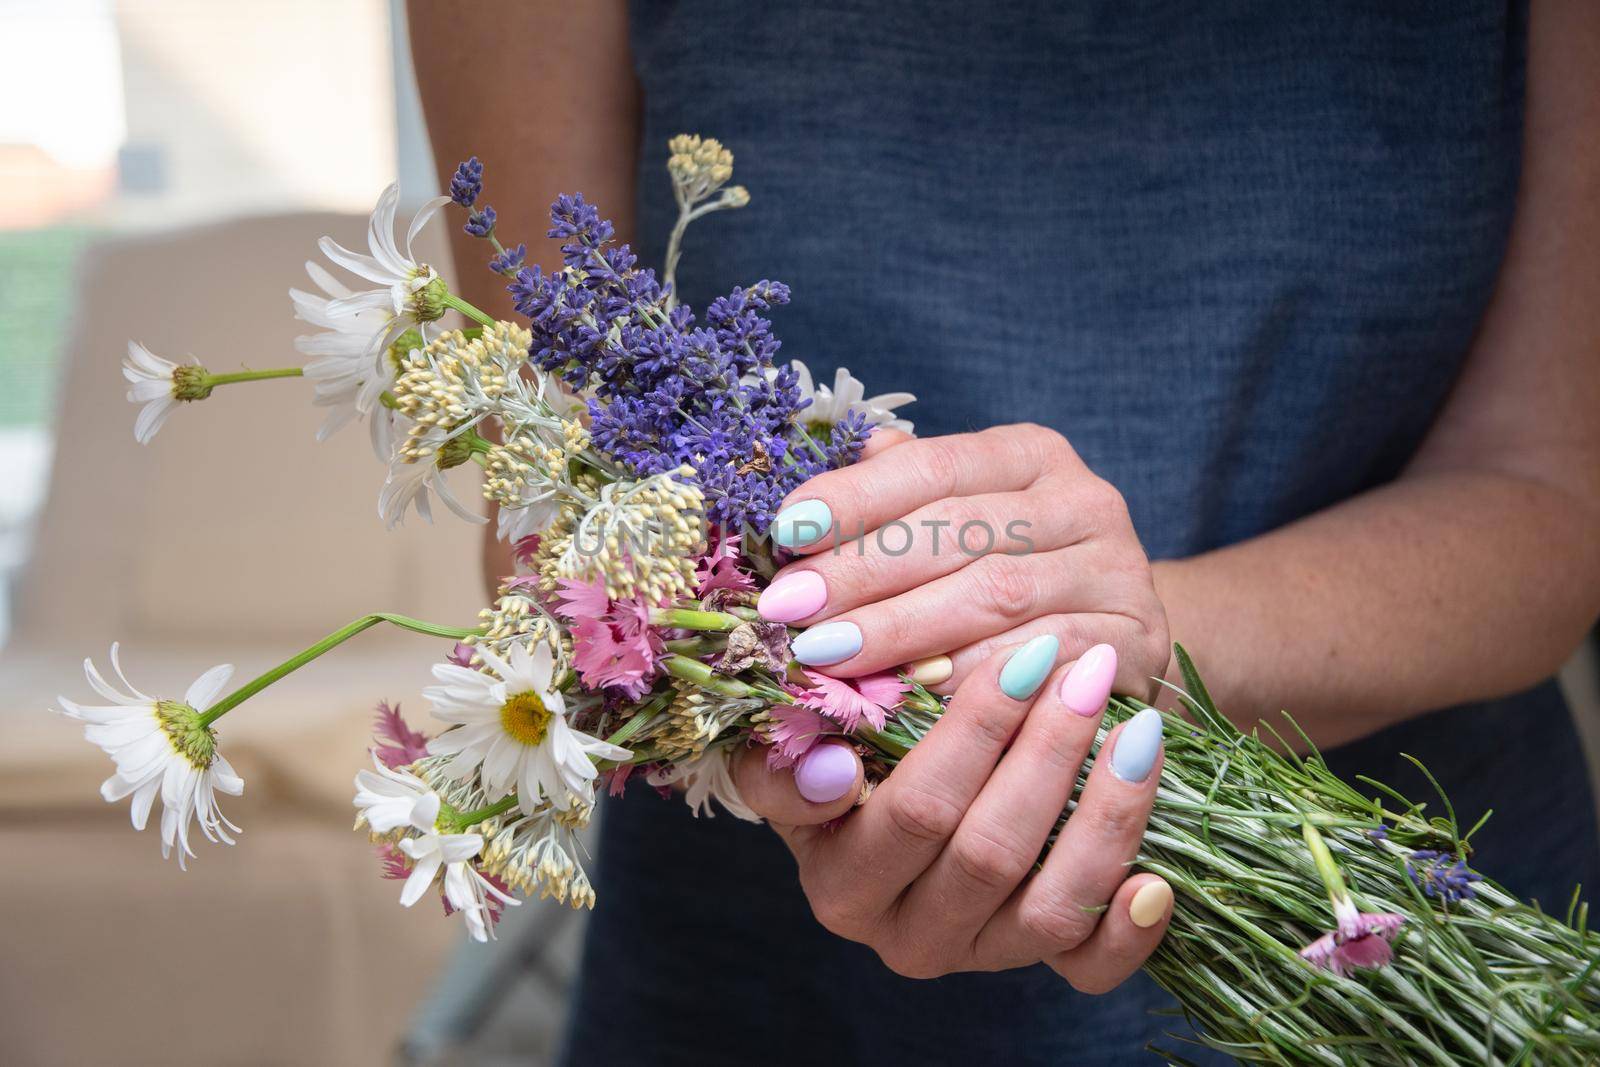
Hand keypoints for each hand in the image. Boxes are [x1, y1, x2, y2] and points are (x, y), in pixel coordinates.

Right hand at [733, 643, 1172, 989]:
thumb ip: (798, 750)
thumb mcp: (810, 743)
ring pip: (1049, 905)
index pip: (912, 812)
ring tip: (1136, 727)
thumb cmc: (858, 749)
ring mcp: (978, 955)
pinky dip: (1129, 930)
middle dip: (1047, 749)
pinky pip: (1091, 970)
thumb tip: (830, 768)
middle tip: (1083, 666)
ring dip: (1103, 814)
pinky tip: (1155, 877)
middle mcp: (904, 935)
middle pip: (987, 850)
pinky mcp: (1038, 967)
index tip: (1023, 664)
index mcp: (841, 882)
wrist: (909, 790)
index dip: (971, 738)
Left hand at [759, 423, 1168, 695]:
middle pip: (957, 531)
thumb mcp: (955, 526)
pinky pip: (1039, 661)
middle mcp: (1086, 500)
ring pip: (994, 595)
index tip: (785, 532)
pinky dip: (967, 682)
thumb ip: (892, 502)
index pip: (931, 465)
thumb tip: (801, 503)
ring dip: (900, 629)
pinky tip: (905, 696)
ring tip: (825, 655)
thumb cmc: (1005, 577)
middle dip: (862, 572)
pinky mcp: (1136, 643)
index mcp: (1031, 454)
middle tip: (788, 610)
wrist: (1115, 645)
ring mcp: (1118, 571)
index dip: (854, 498)